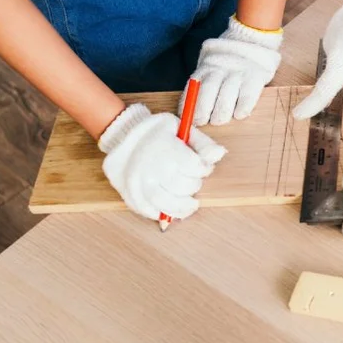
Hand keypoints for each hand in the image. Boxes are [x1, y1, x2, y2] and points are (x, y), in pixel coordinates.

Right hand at [100, 104, 227, 219]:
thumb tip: (219, 154)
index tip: (202, 167)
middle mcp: (151, 166)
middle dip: (194, 186)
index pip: (195, 167)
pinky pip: (148, 211)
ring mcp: (138, 182)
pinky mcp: (130, 193)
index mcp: (165, 148)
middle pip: (182, 186)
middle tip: (193, 181)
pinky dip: (162, 214)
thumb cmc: (157, 133)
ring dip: (183, 208)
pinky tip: (171, 209)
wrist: (122, 135)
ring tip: (191, 205)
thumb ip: (203, 144)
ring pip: (165, 204)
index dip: (204, 169)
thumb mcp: (181, 129)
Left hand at [187, 16, 282, 125]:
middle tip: (202, 122)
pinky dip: (243, 106)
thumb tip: (188, 110)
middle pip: (209, 89)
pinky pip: (248, 94)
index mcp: (207, 66)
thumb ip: (202, 83)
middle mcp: (221, 67)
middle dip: (203, 109)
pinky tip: (239, 114)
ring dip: (222, 111)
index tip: (187, 118)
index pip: (194, 85)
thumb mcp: (211, 65)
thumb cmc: (228, 61)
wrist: (254, 40)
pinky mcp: (256, 76)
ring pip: (227, 94)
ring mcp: (239, 71)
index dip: (189, 103)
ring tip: (219, 120)